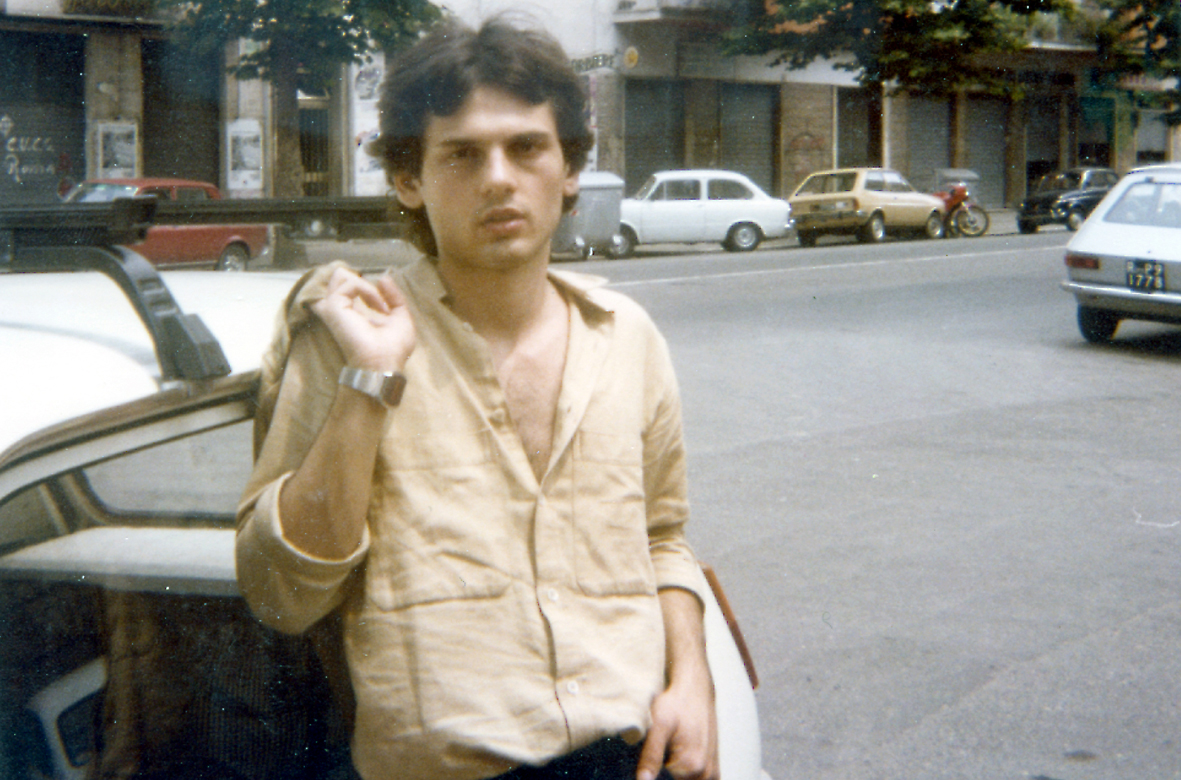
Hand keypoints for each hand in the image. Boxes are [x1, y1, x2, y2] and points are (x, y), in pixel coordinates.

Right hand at [311, 267, 415, 372]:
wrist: (384, 363)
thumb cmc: (393, 349)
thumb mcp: (400, 317)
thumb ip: (393, 296)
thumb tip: (382, 277)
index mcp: (351, 315)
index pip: (347, 289)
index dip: (368, 289)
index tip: (384, 308)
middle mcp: (340, 311)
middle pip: (338, 278)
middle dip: (360, 280)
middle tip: (376, 299)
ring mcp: (335, 309)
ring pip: (339, 276)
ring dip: (364, 284)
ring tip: (377, 302)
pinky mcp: (334, 307)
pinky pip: (349, 283)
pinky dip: (367, 290)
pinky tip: (377, 306)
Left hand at [637, 588, 718, 779]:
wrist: (695, 687)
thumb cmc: (676, 702)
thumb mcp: (658, 724)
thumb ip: (651, 756)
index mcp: (692, 766)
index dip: (652, 777)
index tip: (649, 764)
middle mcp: (706, 772)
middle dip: (664, 774)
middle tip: (657, 754)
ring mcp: (712, 770)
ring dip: (676, 775)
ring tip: (666, 755)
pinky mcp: (713, 765)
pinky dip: (687, 776)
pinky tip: (675, 761)